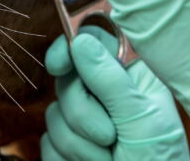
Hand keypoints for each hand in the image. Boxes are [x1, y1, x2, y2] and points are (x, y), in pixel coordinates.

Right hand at [40, 27, 189, 160]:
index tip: (58, 63)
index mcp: (129, 75)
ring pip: (54, 115)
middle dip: (83, 114)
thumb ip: (110, 79)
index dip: (69, 47)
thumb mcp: (142, 117)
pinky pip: (47, 143)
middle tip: (110, 136)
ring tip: (109, 158)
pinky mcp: (67, 149)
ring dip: (80, 145)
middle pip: (67, 81)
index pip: (91, 42)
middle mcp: (104, 93)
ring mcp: (84, 121)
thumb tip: (80, 41)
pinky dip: (68, 160)